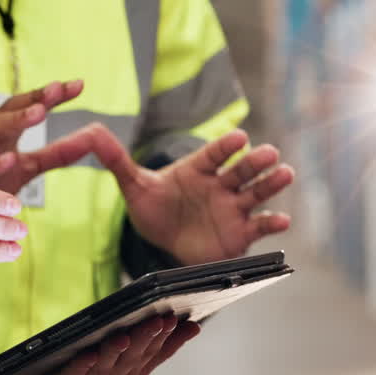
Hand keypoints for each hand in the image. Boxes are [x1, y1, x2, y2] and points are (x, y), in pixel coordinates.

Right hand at [0, 80, 102, 194]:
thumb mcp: (27, 166)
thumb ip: (56, 155)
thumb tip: (90, 140)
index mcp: (4, 132)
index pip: (28, 105)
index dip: (51, 95)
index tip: (78, 85)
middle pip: (9, 109)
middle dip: (33, 98)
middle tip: (57, 89)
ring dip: (16, 120)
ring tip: (39, 112)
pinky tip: (11, 159)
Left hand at [0, 316, 199, 374]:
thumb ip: (131, 354)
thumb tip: (157, 324)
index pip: (151, 359)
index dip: (171, 343)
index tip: (192, 324)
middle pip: (131, 361)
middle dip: (148, 339)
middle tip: (164, 318)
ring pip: (104, 369)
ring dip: (116, 351)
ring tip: (128, 334)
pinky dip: (81, 366)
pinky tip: (90, 353)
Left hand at [88, 127, 293, 265]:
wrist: (165, 243)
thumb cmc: (154, 208)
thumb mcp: (134, 185)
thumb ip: (116, 160)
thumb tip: (90, 131)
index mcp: (199, 168)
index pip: (215, 153)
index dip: (226, 145)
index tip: (238, 137)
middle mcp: (221, 184)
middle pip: (241, 169)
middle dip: (256, 161)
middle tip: (269, 153)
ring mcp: (233, 207)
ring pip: (257, 192)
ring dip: (272, 183)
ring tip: (285, 174)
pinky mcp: (241, 232)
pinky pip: (260, 225)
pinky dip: (273, 222)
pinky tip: (282, 221)